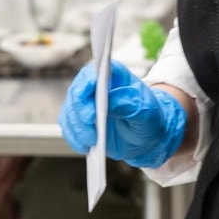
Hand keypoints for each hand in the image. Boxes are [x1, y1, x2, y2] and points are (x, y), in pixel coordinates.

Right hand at [61, 60, 186, 168]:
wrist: (148, 136)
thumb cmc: (149, 118)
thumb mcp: (146, 110)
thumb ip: (129, 103)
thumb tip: (110, 100)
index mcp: (113, 76)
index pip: (94, 72)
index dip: (88, 80)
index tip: (91, 89)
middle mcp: (95, 87)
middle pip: (76, 92)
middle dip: (81, 110)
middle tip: (90, 122)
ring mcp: (86, 105)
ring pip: (70, 112)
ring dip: (77, 127)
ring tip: (91, 141)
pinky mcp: (81, 122)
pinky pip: (69, 128)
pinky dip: (74, 138)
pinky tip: (85, 146)